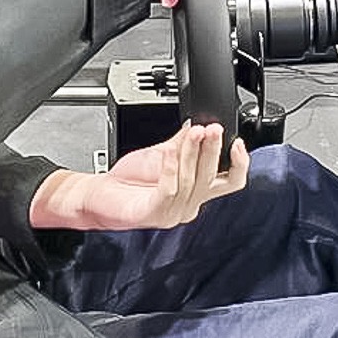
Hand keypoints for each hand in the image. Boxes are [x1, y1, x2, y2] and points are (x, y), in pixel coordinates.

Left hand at [30, 125, 251, 232]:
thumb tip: (200, 123)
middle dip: (213, 150)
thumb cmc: (128, 179)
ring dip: (192, 153)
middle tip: (212, 129)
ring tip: (192, 133)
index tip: (236, 141)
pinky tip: (169, 153)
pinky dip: (172, 168)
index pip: (231, 181)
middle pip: (213, 178)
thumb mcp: (162, 153)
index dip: (239, 163)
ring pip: (192, 181)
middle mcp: (189, 205)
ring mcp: (173, 213)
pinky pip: (170, 189)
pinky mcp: (154, 214)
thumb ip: (183, 142)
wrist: (98, 193)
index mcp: (197, 191)